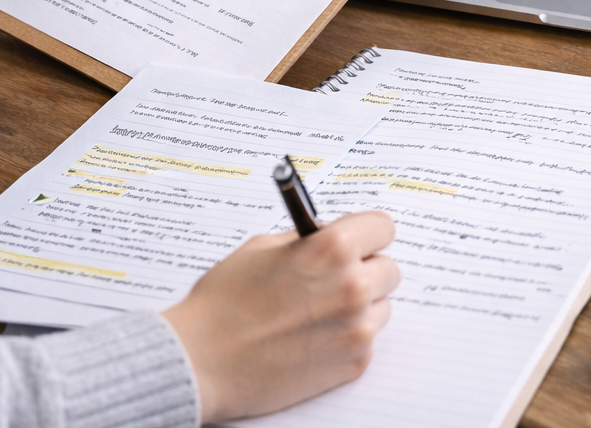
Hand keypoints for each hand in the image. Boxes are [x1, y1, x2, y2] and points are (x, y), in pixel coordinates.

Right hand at [162, 211, 399, 422]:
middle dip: (365, 270)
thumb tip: (330, 236)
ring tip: (319, 311)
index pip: (383, 227)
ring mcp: (356, 329)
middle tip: (334, 277)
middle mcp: (353, 287)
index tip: (358, 239)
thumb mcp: (263, 247)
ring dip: (360, 305)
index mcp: (333, 248)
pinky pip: (366, 340)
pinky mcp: (353, 364)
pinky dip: (347, 337)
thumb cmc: (224, 301)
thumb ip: (307, 240)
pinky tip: (312, 336)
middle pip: (388, 269)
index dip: (367, 233)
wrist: (202, 360)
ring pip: (381, 307)